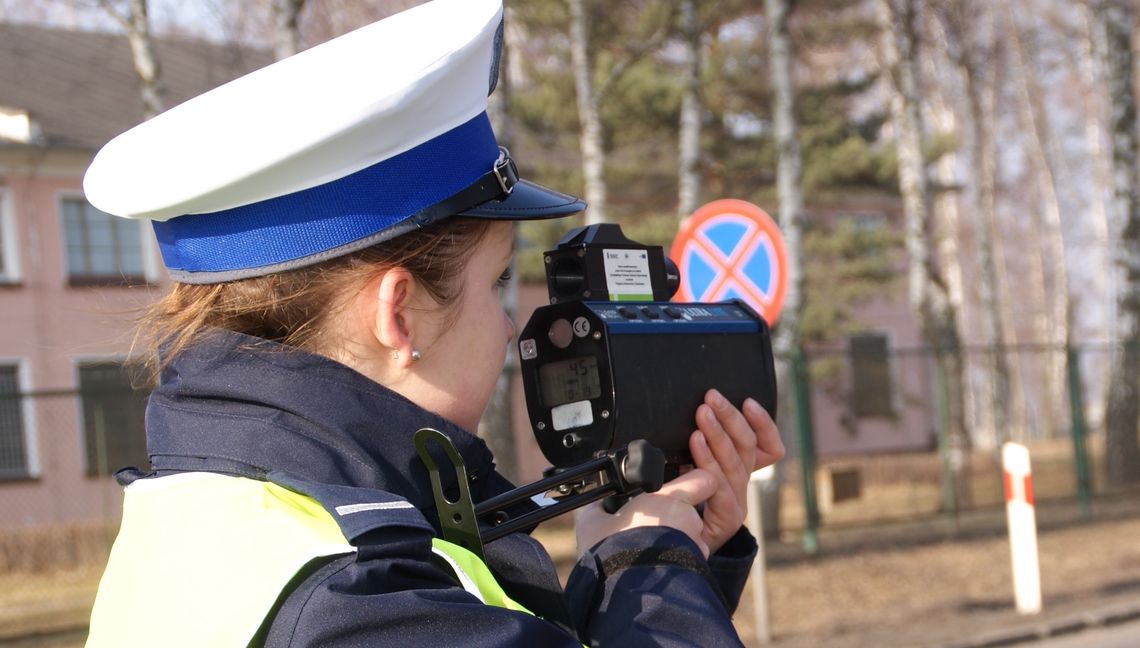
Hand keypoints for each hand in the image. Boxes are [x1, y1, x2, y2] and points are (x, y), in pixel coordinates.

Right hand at [575, 468, 717, 556]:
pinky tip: (656, 568)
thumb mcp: (593, 523)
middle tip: (652, 529)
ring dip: (677, 543)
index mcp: (669, 499)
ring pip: (691, 539)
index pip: (703, 479)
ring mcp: (696, 547)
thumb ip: (597, 508)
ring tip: (652, 553)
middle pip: (691, 513)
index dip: (697, 482)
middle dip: (677, 521)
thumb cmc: (612, 550)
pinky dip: (677, 563)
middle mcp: (689, 520)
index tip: (684, 486)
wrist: (624, 590)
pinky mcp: (697, 570)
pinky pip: (689, 561)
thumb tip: (592, 503)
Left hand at [689, 389, 782, 553]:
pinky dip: (706, 458)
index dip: (764, 425)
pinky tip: (694, 441)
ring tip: (702, 413)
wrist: (667, 547)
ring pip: (735, 462)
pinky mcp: (726, 519)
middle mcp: (742, 487)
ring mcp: (736, 504)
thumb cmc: (673, 503)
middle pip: (750, 449)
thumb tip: (696, 415)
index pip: (769, 449)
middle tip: (713, 397)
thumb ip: (698, 448)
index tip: (749, 402)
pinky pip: (719, 483)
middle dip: (732, 418)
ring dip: (717, 433)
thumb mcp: (688, 468)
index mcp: (739, 473)